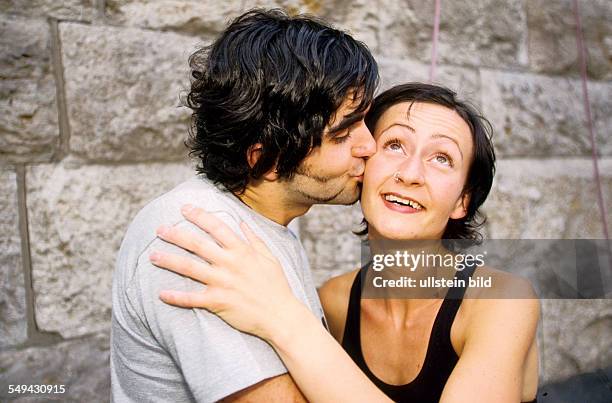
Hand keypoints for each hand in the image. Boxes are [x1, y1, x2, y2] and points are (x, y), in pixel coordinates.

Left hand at [150, 204, 302, 340]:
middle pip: (198, 245)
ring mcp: (223, 283)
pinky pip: (193, 299)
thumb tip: (242, 222)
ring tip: (152, 255)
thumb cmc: (277, 286)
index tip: (184, 208)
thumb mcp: (269, 257)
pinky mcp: (219, 302)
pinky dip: (176, 297)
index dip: (199, 216)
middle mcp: (230, 264)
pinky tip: (161, 294)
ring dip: (169, 261)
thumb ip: (254, 238)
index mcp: (242, 251)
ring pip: (190, 268)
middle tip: (159, 229)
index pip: (217, 227)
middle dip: (176, 235)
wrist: (281, 316)